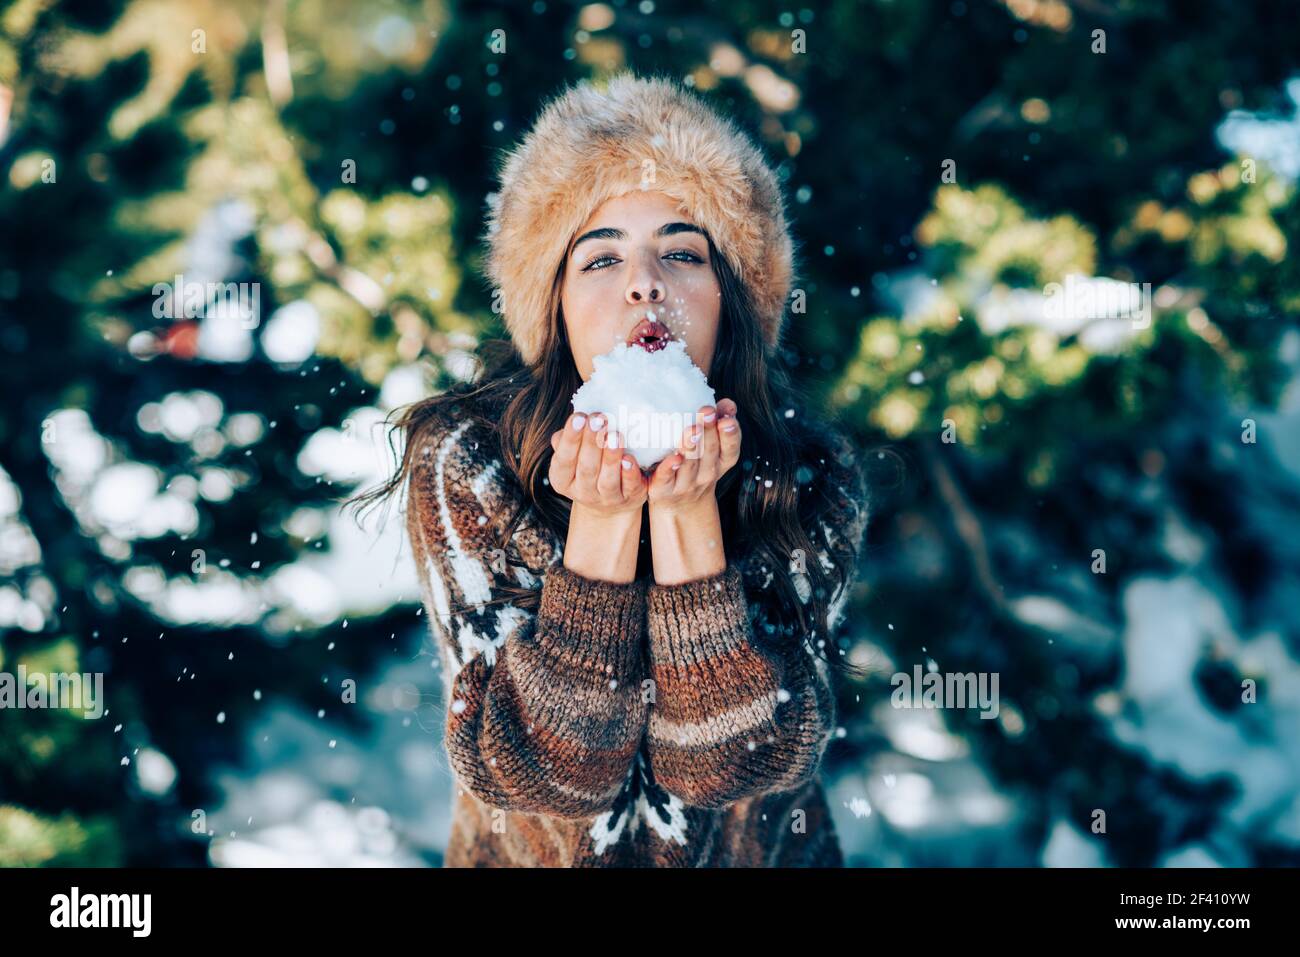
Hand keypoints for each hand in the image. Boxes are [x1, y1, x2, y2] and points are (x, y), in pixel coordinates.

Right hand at [549, 411, 646, 517]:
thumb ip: (569, 439)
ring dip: (611, 458)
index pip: (563, 459)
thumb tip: (574, 422)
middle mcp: (583, 492)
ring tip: (615, 435)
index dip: (571, 439)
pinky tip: (630, 459)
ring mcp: (607, 498)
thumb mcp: (573, 454)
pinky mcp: (629, 498)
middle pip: (587, 468)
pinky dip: (630, 474)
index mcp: (562, 480)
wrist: (610, 500)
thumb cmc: (589, 465)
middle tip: (598, 420)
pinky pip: (630, 487)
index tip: (579, 417)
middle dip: (592, 443)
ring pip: (608, 480)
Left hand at [647, 399, 740, 514]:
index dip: (730, 435)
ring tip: (691, 429)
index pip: (730, 449)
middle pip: (709, 452)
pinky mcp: (664, 490)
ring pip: (689, 464)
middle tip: (707, 412)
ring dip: (691, 447)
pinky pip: (666, 478)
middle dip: (709, 432)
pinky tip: (672, 457)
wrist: (679, 505)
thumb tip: (728, 403)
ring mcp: (685, 483)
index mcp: (719, 463)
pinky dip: (669, 467)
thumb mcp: (712, 449)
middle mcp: (706, 474)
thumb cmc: (696, 467)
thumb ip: (719, 423)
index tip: (727, 418)